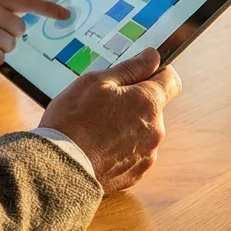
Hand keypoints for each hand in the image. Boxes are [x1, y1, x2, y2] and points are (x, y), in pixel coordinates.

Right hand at [39, 48, 181, 193]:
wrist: (60, 168)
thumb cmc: (74, 120)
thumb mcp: (96, 82)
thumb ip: (130, 68)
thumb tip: (153, 56)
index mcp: (148, 103)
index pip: (171, 80)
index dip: (156, 72)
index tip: (140, 73)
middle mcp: (155, 130)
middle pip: (152, 108)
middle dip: (133, 103)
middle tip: (101, 104)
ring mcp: (146, 155)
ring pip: (142, 132)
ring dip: (126, 127)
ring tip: (94, 129)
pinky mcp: (135, 175)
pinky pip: (132, 155)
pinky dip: (119, 149)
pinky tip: (96, 147)